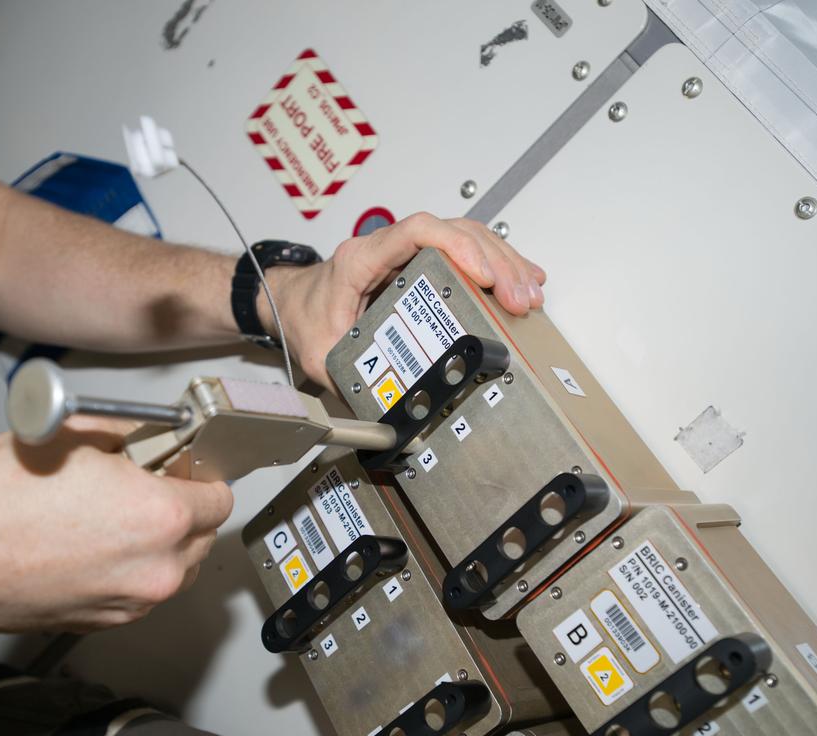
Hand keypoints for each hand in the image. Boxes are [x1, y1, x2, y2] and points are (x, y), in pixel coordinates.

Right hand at [0, 418, 232, 632]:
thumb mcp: (71, 434)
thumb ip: (126, 434)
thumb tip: (145, 435)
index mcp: (162, 515)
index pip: (220, 496)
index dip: (201, 476)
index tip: (184, 470)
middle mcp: (157, 566)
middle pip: (202, 536)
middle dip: (182, 510)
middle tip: (144, 488)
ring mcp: (133, 601)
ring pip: (175, 569)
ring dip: (160, 544)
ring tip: (114, 519)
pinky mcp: (106, 621)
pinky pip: (140, 592)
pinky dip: (130, 571)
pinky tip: (93, 546)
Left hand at [268, 212, 545, 386]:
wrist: (288, 303)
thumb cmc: (302, 317)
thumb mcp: (319, 355)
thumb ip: (347, 384)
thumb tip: (381, 421)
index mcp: (361, 260)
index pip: (415, 232)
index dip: (456, 246)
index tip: (483, 273)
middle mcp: (387, 248)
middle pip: (453, 233)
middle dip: (494, 263)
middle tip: (518, 298)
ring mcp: (406, 252)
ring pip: (466, 237)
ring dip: (503, 263)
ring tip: (528, 295)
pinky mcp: (420, 262)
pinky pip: (465, 250)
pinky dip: (497, 264)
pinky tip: (522, 279)